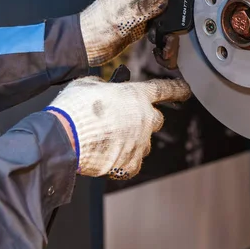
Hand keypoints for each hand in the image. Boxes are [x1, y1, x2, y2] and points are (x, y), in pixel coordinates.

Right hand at [46, 76, 190, 178]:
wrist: (64, 137)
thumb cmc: (74, 108)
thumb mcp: (88, 84)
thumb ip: (105, 84)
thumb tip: (108, 87)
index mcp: (137, 95)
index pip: (165, 90)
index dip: (177, 89)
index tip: (185, 90)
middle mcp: (144, 118)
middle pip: (157, 119)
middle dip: (145, 119)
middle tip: (125, 121)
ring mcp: (140, 142)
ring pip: (144, 143)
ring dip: (133, 141)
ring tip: (109, 140)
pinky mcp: (131, 164)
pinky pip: (132, 164)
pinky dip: (123, 161)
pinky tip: (107, 156)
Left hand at [80, 0, 166, 66]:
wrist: (86, 46)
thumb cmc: (98, 26)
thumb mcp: (127, 14)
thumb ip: (147, 4)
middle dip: (171, 6)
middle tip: (175, 17)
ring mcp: (137, 12)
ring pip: (160, 13)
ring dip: (166, 22)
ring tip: (166, 33)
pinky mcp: (137, 26)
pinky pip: (155, 26)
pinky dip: (159, 32)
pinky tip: (160, 39)